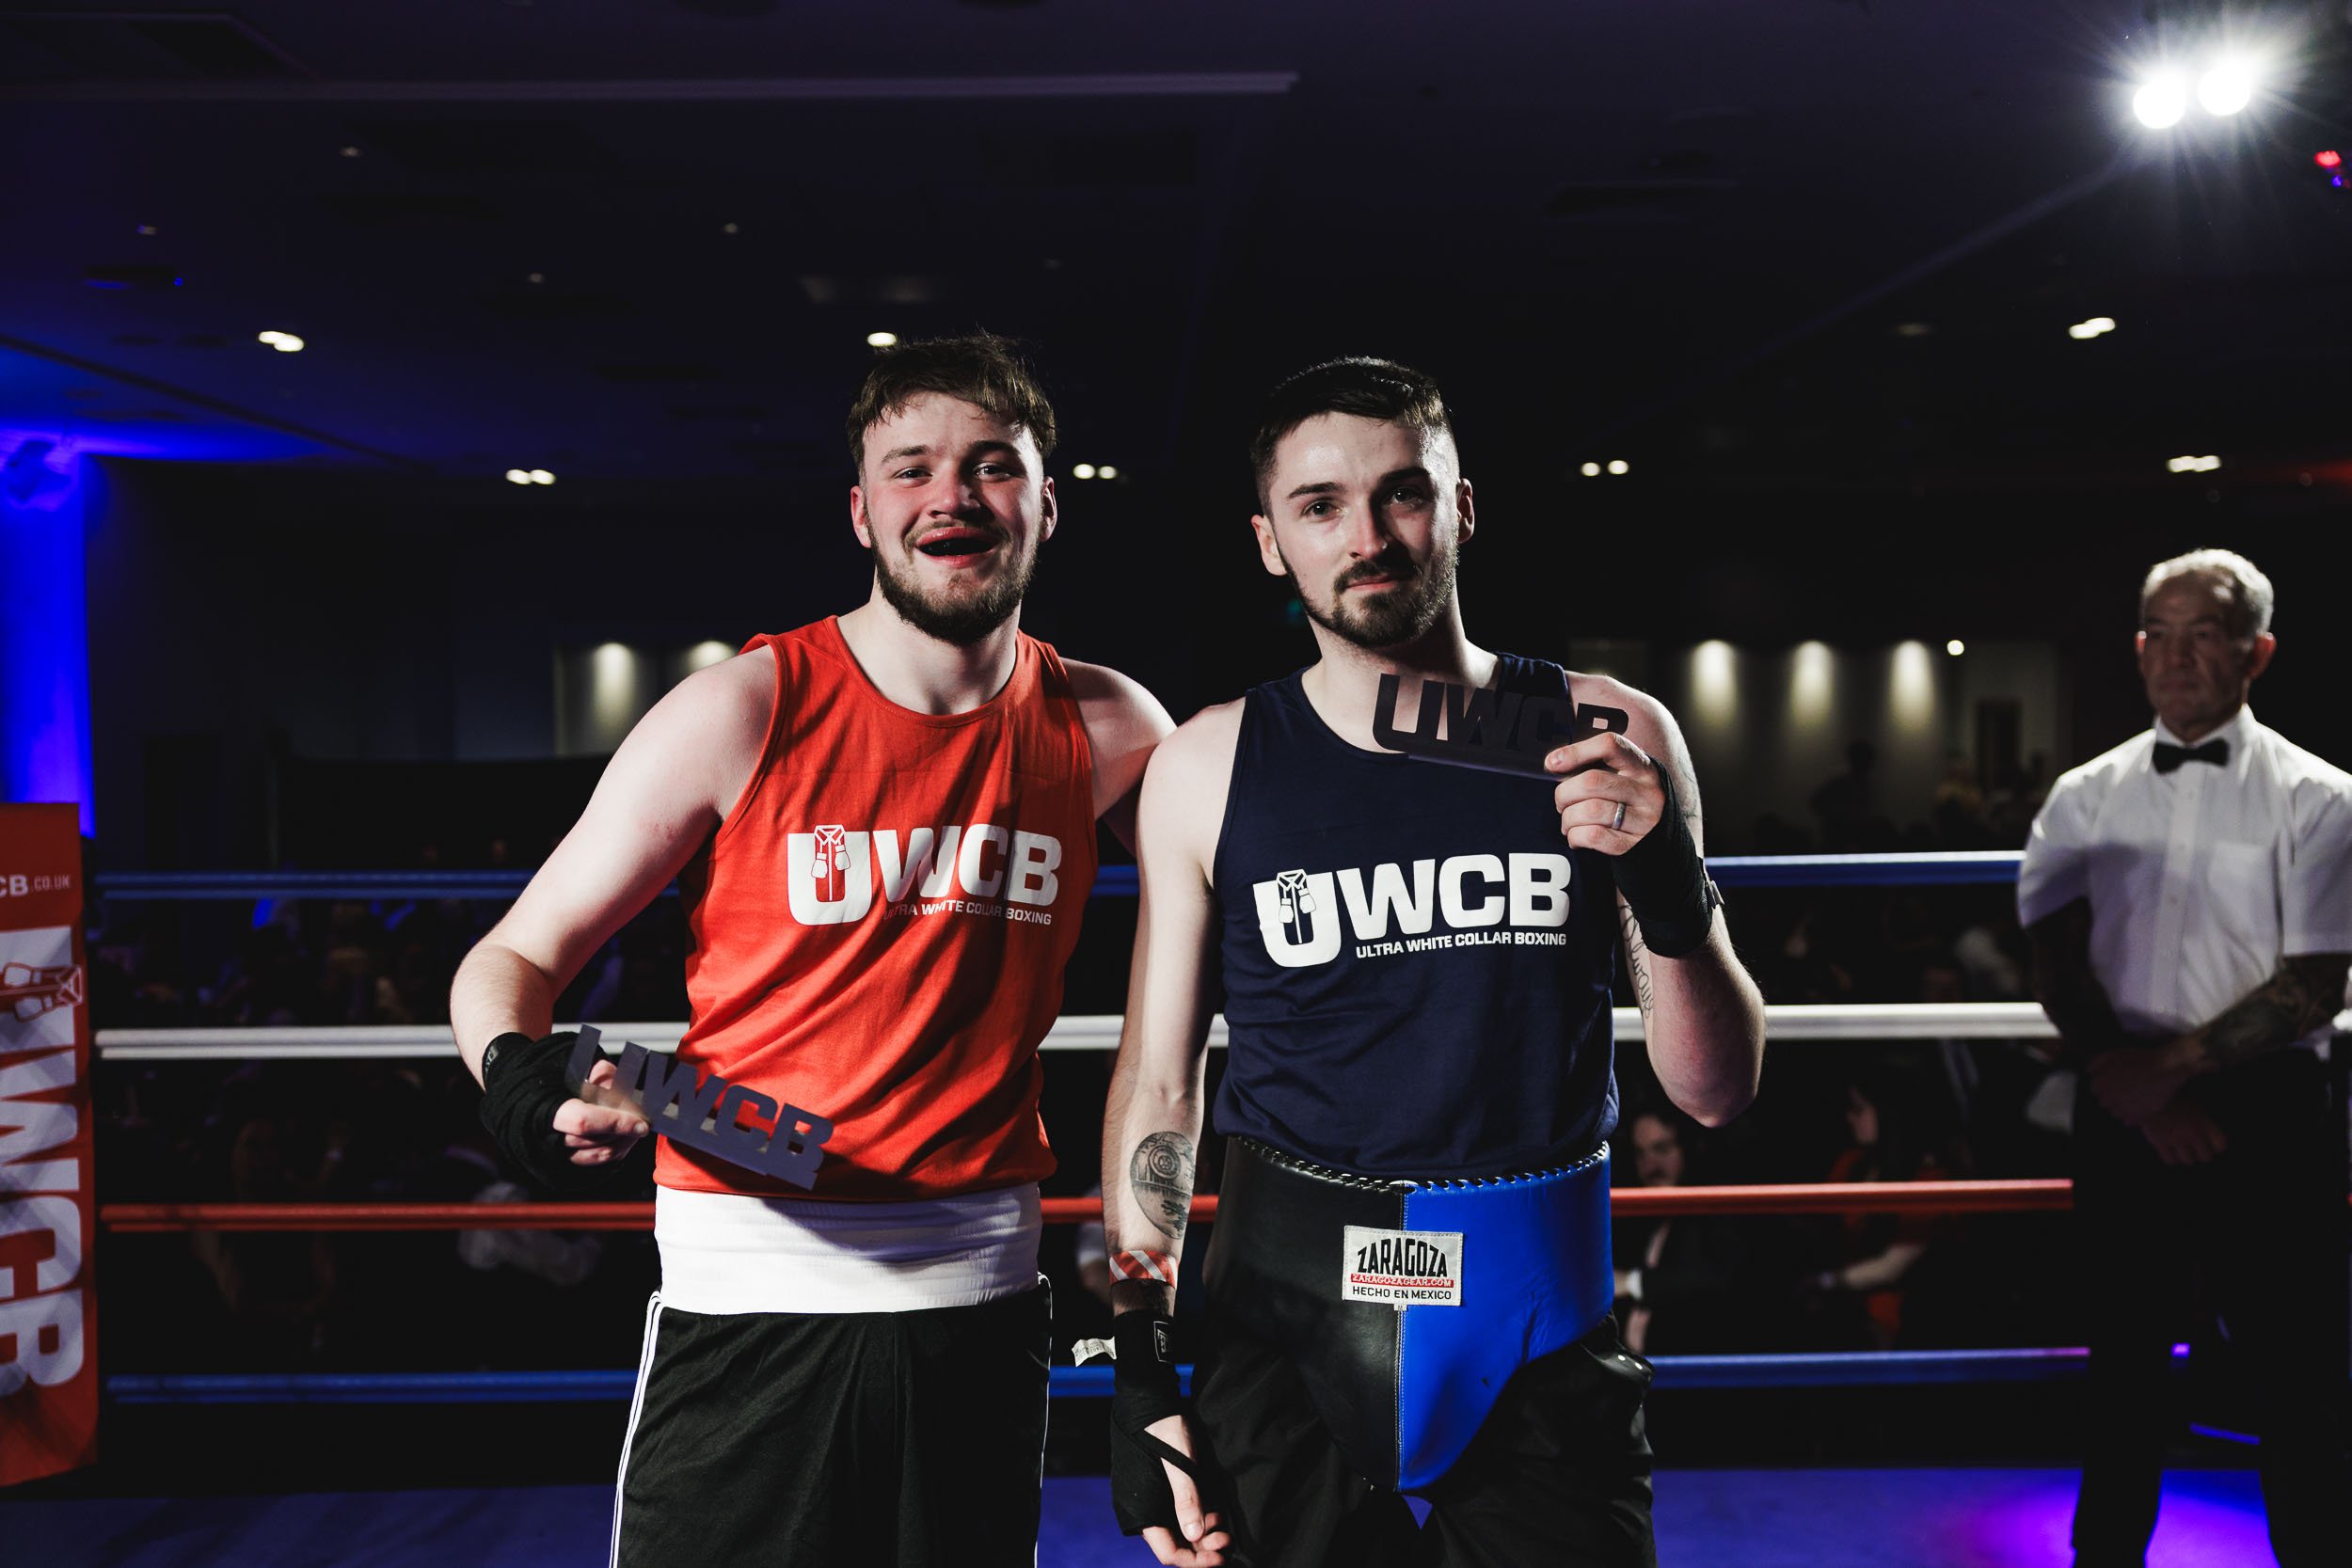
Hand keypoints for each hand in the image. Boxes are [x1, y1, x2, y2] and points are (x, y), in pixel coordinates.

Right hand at [478, 1029, 648, 1189]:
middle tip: (643, 1121)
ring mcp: (554, 1156)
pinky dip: (615, 1152)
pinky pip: (596, 1164)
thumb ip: (599, 1072)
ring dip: (623, 1144)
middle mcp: (547, 1138)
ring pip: (598, 1156)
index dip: (615, 1123)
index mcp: (546, 1110)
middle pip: (595, 1142)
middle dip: (625, 1133)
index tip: (641, 1122)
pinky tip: (624, 1137)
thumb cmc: (551, 1078)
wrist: (522, 1095)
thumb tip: (620, 1082)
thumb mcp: (574, 1064)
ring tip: (635, 1127)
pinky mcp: (563, 1165)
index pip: (584, 1121)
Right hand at [1138, 1413, 1230, 1566]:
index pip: (1167, 1551)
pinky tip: (1213, 1512)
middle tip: (1226, 1539)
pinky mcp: (1160, 1488)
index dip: (1194, 1560)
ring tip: (1223, 1525)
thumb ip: (1186, 1498)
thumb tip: (1194, 1536)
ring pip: (1179, 1530)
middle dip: (1202, 1547)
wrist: (1150, 1398)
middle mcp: (1143, 1509)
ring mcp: (1151, 1499)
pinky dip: (1196, 1518)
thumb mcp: (1179, 1462)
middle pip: (1175, 1543)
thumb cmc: (1163, 1427)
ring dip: (1201, 1533)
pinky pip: (1178, 1514)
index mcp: (1140, 1508)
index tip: (1219, 1557)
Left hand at [1546, 731, 1662, 853]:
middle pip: (1591, 781)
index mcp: (1642, 766)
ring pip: (1589, 810)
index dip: (1576, 751)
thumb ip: (1595, 768)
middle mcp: (1647, 791)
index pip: (1609, 745)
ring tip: (1569, 821)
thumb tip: (1554, 763)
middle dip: (1564, 793)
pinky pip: (1593, 835)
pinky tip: (1576, 836)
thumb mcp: (1623, 778)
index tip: (1552, 762)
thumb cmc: (1631, 802)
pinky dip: (1575, 836)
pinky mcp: (1635, 844)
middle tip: (1562, 802)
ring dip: (1568, 818)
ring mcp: (1644, 819)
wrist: (1663, 838)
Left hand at [2084, 1041, 2195, 1126]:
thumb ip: (2097, 1062)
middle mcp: (2109, 1099)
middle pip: (2104, 1102)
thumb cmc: (2140, 1059)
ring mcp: (2124, 1110)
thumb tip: (2089, 1071)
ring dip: (2120, 1106)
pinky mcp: (2139, 1117)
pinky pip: (2129, 1121)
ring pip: (2115, 1112)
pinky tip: (2138, 1104)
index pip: (2094, 1089)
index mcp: (2101, 1084)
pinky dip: (2131, 1115)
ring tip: (2132, 1096)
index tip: (2113, 1081)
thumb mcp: (2114, 1054)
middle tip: (2124, 1088)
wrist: (2165, 1068)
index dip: (2104, 1084)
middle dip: (2110, 1096)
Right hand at [2139, 1094, 2227, 1165]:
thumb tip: (2209, 1137)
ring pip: (2188, 1161)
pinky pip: (2170, 1160)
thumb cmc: (2171, 1096)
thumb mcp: (2193, 1104)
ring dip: (2185, 1156)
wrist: (2147, 1090)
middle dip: (2201, 1153)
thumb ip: (2202, 1121)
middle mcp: (2193, 1133)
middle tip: (2195, 1147)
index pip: (2221, 1145)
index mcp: (2204, 1121)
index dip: (2216, 1145)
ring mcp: (2176, 1139)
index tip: (2210, 1142)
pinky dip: (2170, 1157)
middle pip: (2206, 1157)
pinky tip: (2168, 1150)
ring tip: (2181, 1148)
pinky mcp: (2159, 1142)